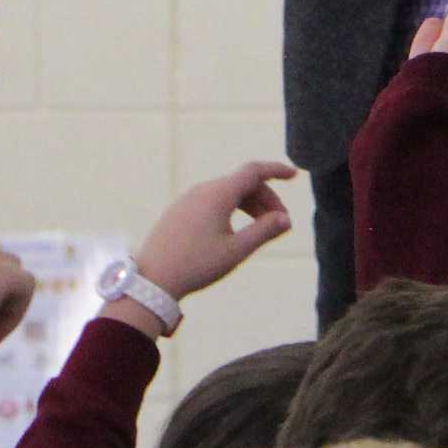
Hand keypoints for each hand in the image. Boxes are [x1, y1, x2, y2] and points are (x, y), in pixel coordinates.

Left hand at [131, 160, 298, 305]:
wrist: (153, 278)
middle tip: (282, 224)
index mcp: (217, 194)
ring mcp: (188, 199)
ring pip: (227, 192)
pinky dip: (232, 208)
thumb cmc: (196, 264)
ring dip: (250, 205)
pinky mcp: (180, 211)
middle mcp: (202, 190)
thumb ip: (264, 231)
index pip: (253, 172)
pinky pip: (212, 200)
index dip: (275, 170)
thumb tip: (286, 218)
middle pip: (242, 184)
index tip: (295, 174)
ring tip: (262, 228)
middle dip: (266, 199)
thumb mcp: (236, 251)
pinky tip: (237, 229)